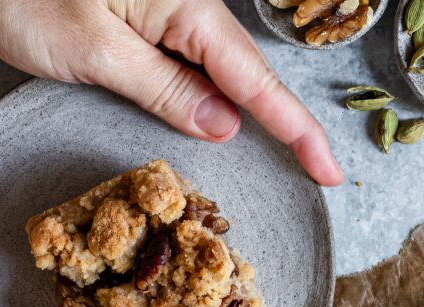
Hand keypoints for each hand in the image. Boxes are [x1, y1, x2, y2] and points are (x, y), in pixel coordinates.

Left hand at [0, 0, 343, 185]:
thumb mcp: (93, 51)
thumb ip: (164, 89)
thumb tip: (225, 125)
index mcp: (186, 9)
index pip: (257, 81)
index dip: (298, 130)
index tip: (330, 171)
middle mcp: (186, 7)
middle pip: (248, 75)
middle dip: (285, 124)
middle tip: (320, 172)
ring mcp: (165, 12)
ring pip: (220, 73)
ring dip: (247, 115)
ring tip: (286, 156)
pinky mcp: (140, 19)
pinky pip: (189, 66)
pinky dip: (206, 100)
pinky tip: (215, 124)